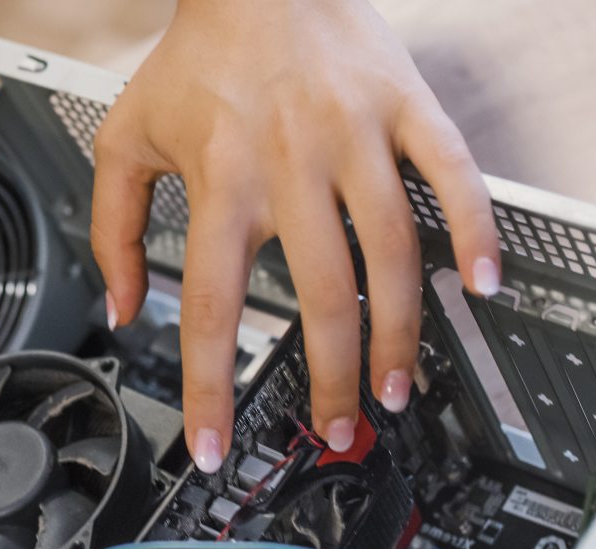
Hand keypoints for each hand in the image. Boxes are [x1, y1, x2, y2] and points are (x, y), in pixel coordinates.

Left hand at [89, 0, 499, 472]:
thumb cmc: (196, 56)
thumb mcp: (125, 138)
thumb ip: (113, 227)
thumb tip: (121, 305)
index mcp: (221, 181)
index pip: (213, 308)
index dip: (211, 387)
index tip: (214, 446)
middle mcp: (290, 164)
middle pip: (321, 295)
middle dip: (331, 378)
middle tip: (339, 428)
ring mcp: (356, 135)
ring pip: (392, 252)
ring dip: (401, 331)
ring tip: (398, 385)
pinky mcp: (408, 106)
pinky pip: (454, 175)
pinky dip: (475, 231)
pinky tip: (483, 283)